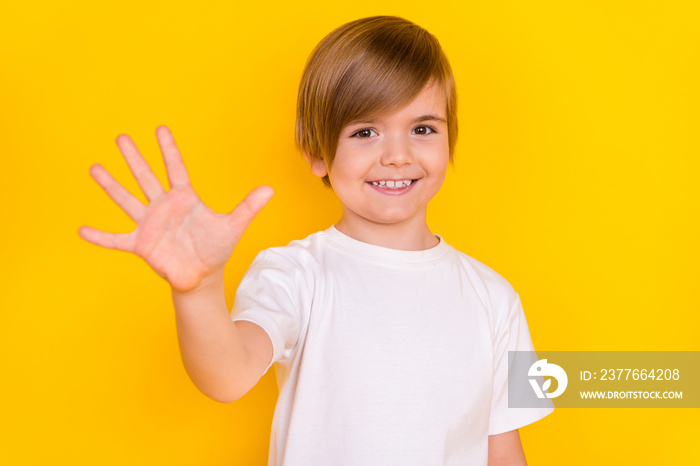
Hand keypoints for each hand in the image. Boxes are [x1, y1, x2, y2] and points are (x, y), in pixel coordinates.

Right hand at [79, 125, 272, 291]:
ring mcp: (150, 224)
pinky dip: (100, 236)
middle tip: (121, 137)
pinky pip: (117, 239)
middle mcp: (163, 206)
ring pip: (127, 200)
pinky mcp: (141, 244)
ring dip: (112, 186)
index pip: (175, 168)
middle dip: (134, 158)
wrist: (202, 276)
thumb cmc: (216, 248)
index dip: (168, 150)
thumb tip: (270, 189)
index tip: (160, 128)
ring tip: (95, 168)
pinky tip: (82, 230)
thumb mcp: (233, 226)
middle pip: (146, 177)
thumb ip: (248, 207)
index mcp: (185, 198)